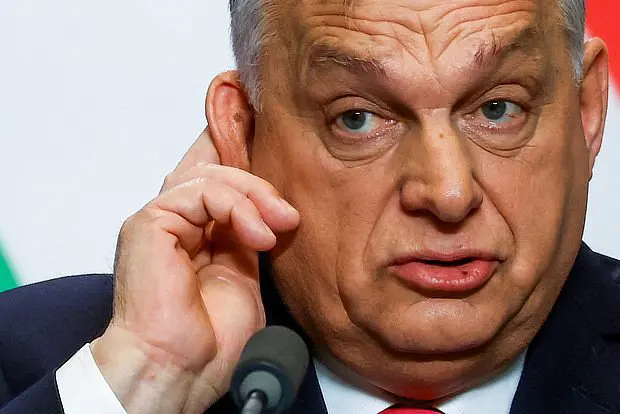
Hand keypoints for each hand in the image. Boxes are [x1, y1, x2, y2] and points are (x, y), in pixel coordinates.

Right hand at [91, 128, 299, 412]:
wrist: (181, 367)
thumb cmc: (209, 338)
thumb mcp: (246, 274)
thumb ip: (249, 234)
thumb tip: (271, 208)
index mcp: (197, 233)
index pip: (219, 178)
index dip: (243, 155)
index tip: (280, 148)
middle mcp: (177, 222)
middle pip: (217, 170)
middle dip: (259, 183)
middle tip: (288, 214)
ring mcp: (161, 220)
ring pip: (211, 176)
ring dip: (254, 195)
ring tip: (280, 225)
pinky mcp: (149, 222)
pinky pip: (200, 192)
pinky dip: (236, 207)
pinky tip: (258, 235)